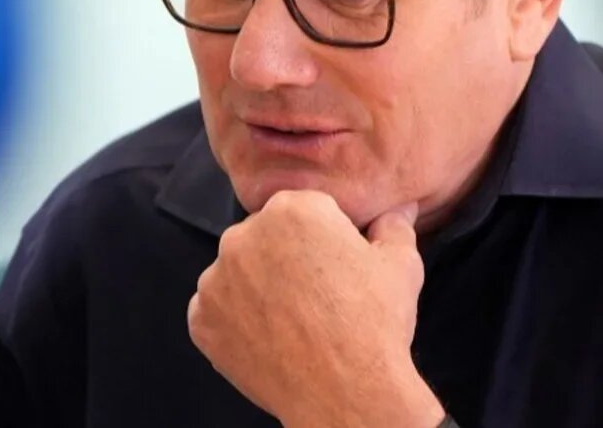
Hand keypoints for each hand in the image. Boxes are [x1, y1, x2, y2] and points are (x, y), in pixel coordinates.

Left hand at [188, 190, 444, 427]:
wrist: (345, 393)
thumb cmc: (375, 323)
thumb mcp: (400, 265)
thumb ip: (393, 226)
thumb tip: (401, 208)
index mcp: (292, 209)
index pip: (307, 210)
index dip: (328, 238)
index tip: (340, 266)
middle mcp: (243, 235)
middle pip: (267, 237)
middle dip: (287, 257)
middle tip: (319, 296)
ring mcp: (215, 279)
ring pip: (239, 272)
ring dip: (258, 287)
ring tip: (295, 320)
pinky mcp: (201, 319)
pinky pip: (218, 310)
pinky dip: (237, 321)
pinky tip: (270, 338)